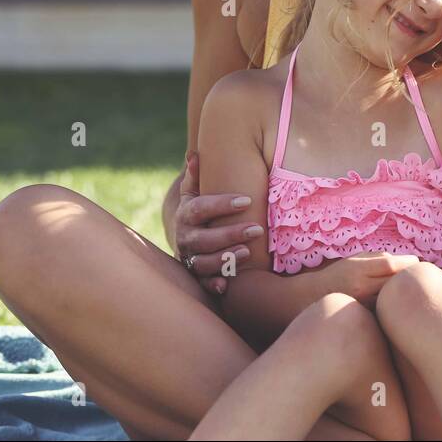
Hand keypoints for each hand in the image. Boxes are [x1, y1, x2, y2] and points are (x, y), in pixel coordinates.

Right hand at [175, 151, 264, 296]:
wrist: (186, 235)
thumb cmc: (199, 208)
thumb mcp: (194, 191)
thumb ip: (196, 175)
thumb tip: (194, 156)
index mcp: (186, 214)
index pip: (200, 208)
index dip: (222, 205)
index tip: (247, 200)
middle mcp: (185, 237)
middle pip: (203, 239)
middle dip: (229, 235)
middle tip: (257, 229)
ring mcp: (190, 257)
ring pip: (202, 263)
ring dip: (224, 259)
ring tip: (246, 253)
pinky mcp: (196, 275)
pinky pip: (202, 284)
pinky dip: (212, 285)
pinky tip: (226, 285)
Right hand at [318, 253, 419, 310]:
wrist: (314, 297)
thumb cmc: (340, 273)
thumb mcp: (356, 258)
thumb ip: (380, 258)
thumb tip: (408, 261)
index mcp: (359, 270)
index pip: (390, 265)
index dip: (408, 263)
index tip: (416, 261)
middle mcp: (361, 288)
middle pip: (395, 283)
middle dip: (409, 277)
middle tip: (417, 275)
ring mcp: (364, 305)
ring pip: (393, 299)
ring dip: (403, 292)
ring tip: (409, 287)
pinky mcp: (366, 318)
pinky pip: (387, 310)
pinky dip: (394, 304)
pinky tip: (398, 300)